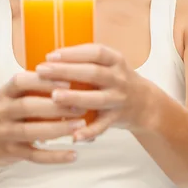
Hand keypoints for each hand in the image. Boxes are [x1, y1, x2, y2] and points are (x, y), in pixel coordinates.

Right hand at [0, 71, 86, 166]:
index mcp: (6, 92)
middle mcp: (2, 111)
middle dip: (55, 106)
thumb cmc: (10, 112)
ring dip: (57, 128)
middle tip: (80, 106)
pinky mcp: (12, 153)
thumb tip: (72, 74)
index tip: (67, 82)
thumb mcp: (15, 95)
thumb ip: (36, 86)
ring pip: (30, 131)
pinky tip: (74, 154)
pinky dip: (55, 156)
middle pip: (27, 106)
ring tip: (80, 125)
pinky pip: (34, 156)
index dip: (43, 81)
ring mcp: (5, 133)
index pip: (20, 82)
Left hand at [35, 44, 151, 141]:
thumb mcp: (108, 64)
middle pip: (93, 73)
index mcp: (115, 60)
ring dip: (75, 97)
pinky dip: (89, 132)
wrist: (146, 103)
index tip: (50, 55)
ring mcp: (119, 99)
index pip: (95, 52)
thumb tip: (50, 59)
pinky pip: (102, 126)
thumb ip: (86, 60)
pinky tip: (73, 135)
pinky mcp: (117, 118)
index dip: (73, 53)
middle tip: (42, 71)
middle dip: (66, 71)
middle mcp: (119, 78)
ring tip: (54, 97)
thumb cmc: (117, 79)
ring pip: (97, 99)